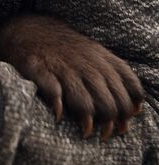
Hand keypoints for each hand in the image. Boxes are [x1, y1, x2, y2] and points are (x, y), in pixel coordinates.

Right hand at [0, 15, 143, 139]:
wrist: (28, 28)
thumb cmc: (65, 48)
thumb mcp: (94, 53)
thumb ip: (114, 75)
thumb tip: (135, 109)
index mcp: (103, 58)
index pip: (129, 87)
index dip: (130, 109)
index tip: (125, 122)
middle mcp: (86, 64)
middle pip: (109, 100)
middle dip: (110, 121)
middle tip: (106, 135)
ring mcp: (63, 67)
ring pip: (84, 100)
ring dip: (88, 120)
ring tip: (86, 133)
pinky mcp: (40, 69)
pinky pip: (53, 91)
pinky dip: (57, 106)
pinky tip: (59, 116)